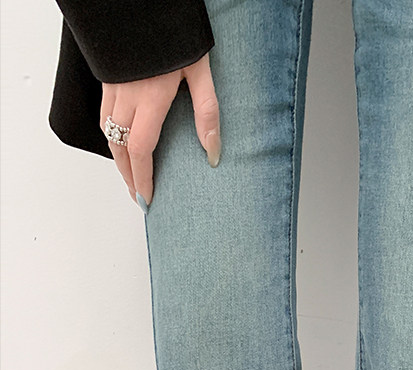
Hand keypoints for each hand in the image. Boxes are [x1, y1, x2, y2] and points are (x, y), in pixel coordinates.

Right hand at [100, 52, 219, 207]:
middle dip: (129, 175)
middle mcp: (126, 93)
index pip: (140, 149)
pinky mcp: (108, 74)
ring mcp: (113, 83)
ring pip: (107, 129)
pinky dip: (110, 132)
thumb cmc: (174, 31)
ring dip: (118, 156)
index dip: (142, 178)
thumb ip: (207, 112)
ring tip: (132, 174)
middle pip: (120, 145)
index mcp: (150, 97)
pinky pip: (103, 111)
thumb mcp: (201, 70)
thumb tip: (213, 153)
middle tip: (139, 195)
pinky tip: (122, 140)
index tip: (147, 198)